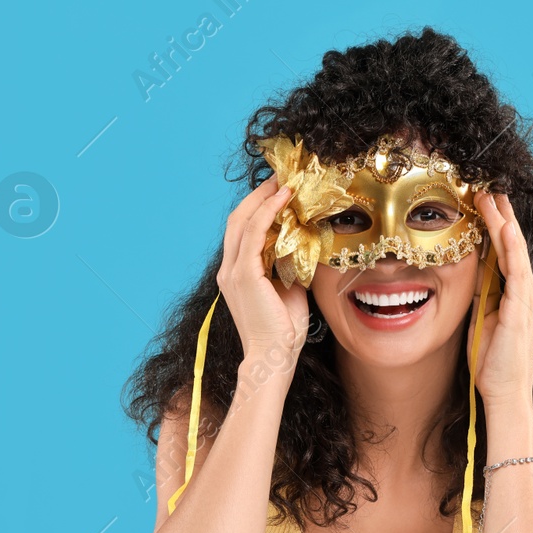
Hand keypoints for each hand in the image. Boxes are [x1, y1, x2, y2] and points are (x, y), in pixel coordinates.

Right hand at [219, 176, 308, 361]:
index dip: (257, 206)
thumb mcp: (288, 289)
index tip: (278, 190)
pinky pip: (255, 232)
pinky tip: (284, 199)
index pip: (242, 230)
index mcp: (236, 274)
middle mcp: (228, 269)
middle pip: (237, 218)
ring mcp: (233, 271)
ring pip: (243, 220)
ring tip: (284, 180)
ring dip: (264, 197)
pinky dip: (268, 211)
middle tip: (281, 176)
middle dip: (258, 194)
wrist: (273, 356)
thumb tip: (303, 243)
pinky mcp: (244, 274)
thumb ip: (288, 265)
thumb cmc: (283, 330)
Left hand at [466, 191, 532, 414]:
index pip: (507, 252)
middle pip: (514, 245)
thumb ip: (481, 295)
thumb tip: (470, 271)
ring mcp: (528, 299)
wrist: (505, 392)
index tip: (484, 202)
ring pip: (516, 251)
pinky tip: (504, 228)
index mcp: (518, 294)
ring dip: (504, 222)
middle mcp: (528, 292)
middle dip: (502, 215)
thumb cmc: (493, 361)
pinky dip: (511, 248)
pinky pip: (517, 272)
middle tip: (489, 187)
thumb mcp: (482, 319)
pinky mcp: (522, 309)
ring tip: (492, 197)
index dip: (496, 226)